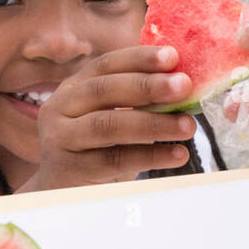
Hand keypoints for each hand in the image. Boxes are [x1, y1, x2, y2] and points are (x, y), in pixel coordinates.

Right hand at [16, 45, 195, 189]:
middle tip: (185, 85)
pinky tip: (177, 155)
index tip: (173, 56)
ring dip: (153, 123)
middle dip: (148, 86)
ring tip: (188, 125)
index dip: (139, 58)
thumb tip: (184, 85)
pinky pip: (114, 160)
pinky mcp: (70, 169)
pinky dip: (150, 156)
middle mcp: (61, 107)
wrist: (60, 192)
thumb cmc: (95, 149)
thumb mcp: (111, 118)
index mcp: (74, 87)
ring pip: (108, 125)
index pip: (106, 64)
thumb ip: (137, 101)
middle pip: (104, 90)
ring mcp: (61, 138)